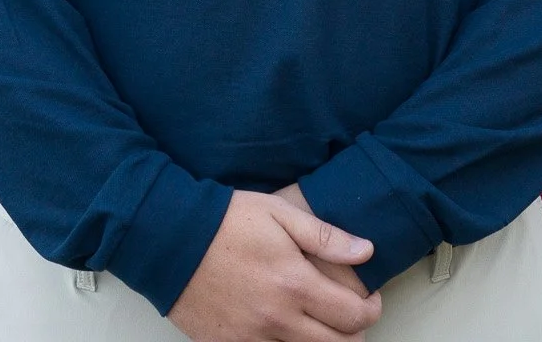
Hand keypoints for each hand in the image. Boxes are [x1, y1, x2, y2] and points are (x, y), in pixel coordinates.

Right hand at [169, 189, 382, 341]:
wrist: (170, 239)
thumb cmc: (226, 221)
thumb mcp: (279, 213)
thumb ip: (326, 236)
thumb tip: (366, 251)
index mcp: (295, 284)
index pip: (353, 316)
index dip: (371, 310)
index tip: (370, 301)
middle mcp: (277, 318)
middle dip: (353, 333)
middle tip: (350, 317)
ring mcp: (252, 338)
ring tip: (319, 325)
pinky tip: (284, 330)